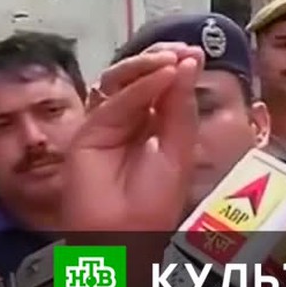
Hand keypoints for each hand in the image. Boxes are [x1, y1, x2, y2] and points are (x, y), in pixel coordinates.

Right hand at [62, 45, 202, 231]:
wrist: (126, 235)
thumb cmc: (155, 200)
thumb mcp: (179, 148)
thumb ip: (181, 108)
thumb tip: (188, 62)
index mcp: (155, 122)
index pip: (163, 83)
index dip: (178, 66)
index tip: (196, 53)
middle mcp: (130, 118)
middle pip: (140, 76)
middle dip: (161, 59)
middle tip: (184, 51)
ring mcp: (107, 122)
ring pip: (122, 81)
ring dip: (147, 65)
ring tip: (172, 60)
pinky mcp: (88, 130)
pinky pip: (114, 102)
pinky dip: (138, 86)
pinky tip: (161, 75)